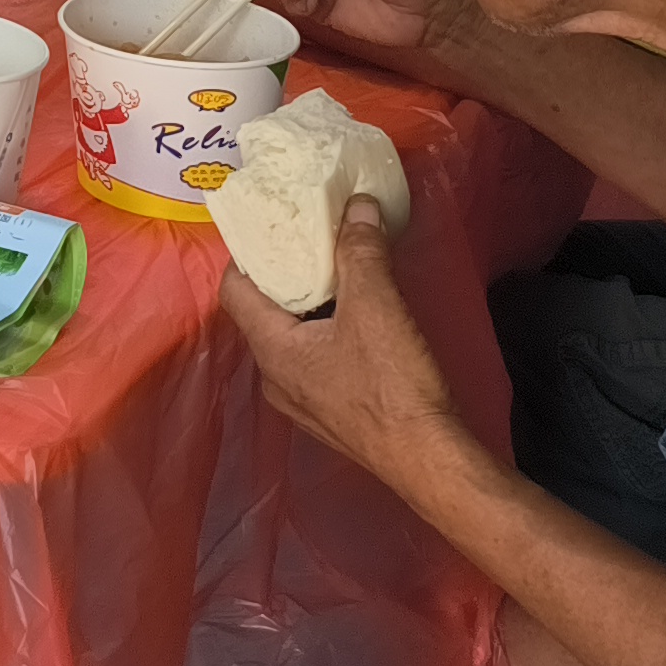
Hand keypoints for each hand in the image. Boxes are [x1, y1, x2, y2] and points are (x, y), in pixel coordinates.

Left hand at [219, 198, 462, 480]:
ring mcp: (304, 403)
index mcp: (271, 350)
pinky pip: (316, 361)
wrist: (431, 461)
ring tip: (339, 272)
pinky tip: (361, 319)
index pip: (234, 290)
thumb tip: (356, 204)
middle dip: (286, 275)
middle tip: (312, 242)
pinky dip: (328, 333)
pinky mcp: (333, 416)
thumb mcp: (376, 305)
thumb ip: (361, 251)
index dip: (248, 254)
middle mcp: (276, 379)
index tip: (273, 226)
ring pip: (293, 339)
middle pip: (264, 313)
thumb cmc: (392, 386)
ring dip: (311, 305)